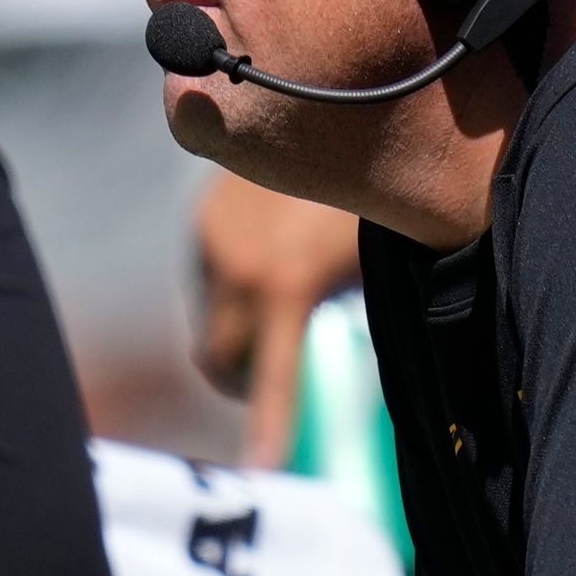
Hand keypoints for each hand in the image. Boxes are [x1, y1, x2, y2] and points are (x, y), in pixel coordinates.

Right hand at [193, 172, 361, 465]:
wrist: (321, 102)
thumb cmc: (373, 185)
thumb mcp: (368, 255)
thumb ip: (349, 306)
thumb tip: (344, 358)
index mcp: (288, 284)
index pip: (273, 378)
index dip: (270, 429)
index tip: (262, 473)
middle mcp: (237, 270)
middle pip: (221, 362)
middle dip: (243, 381)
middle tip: (277, 378)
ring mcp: (211, 245)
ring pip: (211, 323)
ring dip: (238, 334)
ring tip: (281, 306)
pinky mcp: (202, 222)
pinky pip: (208, 282)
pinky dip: (232, 291)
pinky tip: (270, 258)